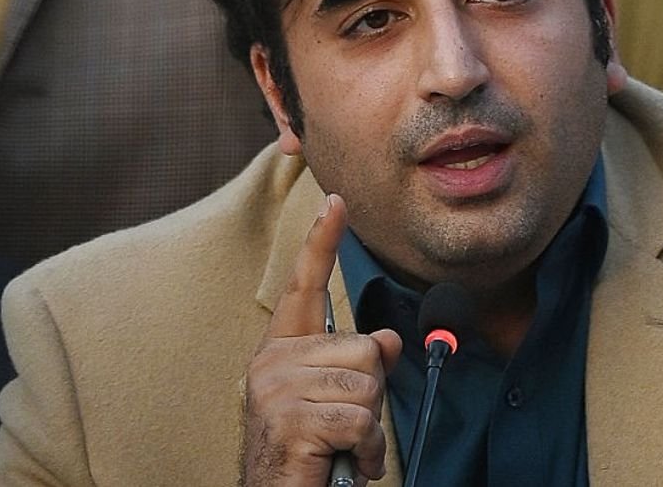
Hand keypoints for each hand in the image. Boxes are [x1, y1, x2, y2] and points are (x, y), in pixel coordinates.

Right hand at [242, 194, 403, 485]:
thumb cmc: (309, 453)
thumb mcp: (340, 402)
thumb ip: (360, 366)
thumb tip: (390, 340)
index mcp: (282, 351)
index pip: (304, 286)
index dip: (322, 242)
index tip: (336, 201)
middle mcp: (273, 362)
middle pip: (366, 348)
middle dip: (372, 393)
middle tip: (346, 425)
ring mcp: (277, 390)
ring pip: (367, 385)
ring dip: (368, 426)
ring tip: (342, 445)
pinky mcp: (290, 420)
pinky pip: (360, 421)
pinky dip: (365, 450)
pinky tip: (345, 462)